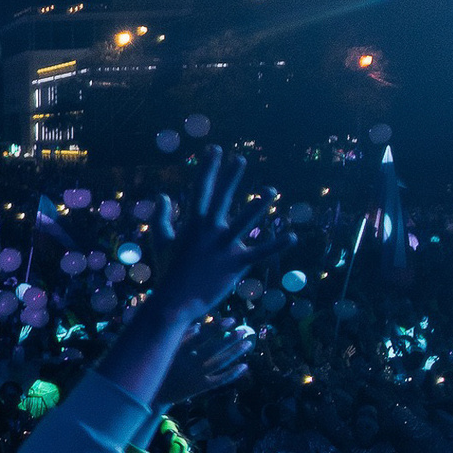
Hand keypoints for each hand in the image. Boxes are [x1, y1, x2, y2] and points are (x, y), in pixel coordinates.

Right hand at [147, 148, 284, 320]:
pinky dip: (276, 245)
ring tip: (273, 190)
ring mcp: (223, 246)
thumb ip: (161, 217)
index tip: (215, 150)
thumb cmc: (169, 270)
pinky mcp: (235, 264)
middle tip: (239, 159)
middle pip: (221, 198)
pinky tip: (292, 236)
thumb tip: (163, 195)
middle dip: (230, 177)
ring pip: (244, 222)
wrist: (175, 302)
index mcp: (193, 223)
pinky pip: (260, 252)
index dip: (209, 168)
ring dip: (258, 205)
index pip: (201, 189)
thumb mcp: (161, 241)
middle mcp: (209, 230)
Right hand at [157, 319, 255, 406]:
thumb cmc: (160, 366)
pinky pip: (220, 380)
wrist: (154, 392)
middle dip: (230, 339)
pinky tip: (244, 366)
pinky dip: (233, 374)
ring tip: (247, 344)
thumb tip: (198, 325)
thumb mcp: (166, 349)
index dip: (217, 327)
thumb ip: (181, 337)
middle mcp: (190, 361)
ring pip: (220, 362)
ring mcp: (197, 375)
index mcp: (180, 349)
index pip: (202, 335)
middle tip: (243, 330)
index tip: (231, 320)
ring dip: (235, 353)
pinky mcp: (201, 386)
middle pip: (214, 348)